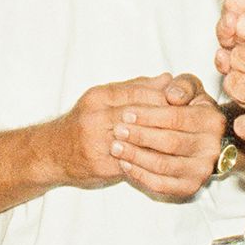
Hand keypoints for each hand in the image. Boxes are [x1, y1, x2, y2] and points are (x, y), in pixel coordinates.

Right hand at [45, 74, 223, 199]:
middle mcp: (96, 118)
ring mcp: (97, 143)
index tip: (185, 99)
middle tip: (192, 121)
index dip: (164, 96)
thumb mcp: (104, 98)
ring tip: (184, 140)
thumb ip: (136, 88)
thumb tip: (168, 79)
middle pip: (140, 114)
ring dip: (163, 140)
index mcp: (99, 97)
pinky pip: (132, 161)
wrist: (52, 152)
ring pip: (138, 139)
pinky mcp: (101, 165)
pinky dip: (151, 159)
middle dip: (167, 117)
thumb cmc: (83, 123)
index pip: (138, 92)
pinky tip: (169, 159)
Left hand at [112, 73, 229, 201]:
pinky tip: (125, 163)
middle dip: (140, 136)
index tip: (126, 113)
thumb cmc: (189, 109)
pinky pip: (161, 184)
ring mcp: (201, 171)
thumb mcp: (190, 89)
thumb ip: (183, 85)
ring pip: (163, 165)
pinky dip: (140, 175)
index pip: (177, 118)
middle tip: (117, 130)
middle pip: (170, 142)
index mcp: (213, 121)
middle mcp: (212, 148)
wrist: (200, 139)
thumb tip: (172, 95)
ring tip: (115, 146)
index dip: (149, 116)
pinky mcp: (190, 188)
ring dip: (136, 156)